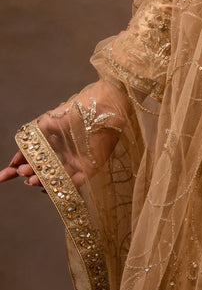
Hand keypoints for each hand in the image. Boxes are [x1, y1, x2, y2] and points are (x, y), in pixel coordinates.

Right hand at [1, 81, 125, 189]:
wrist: (104, 103)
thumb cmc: (78, 108)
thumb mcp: (49, 121)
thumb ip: (33, 137)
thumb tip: (18, 154)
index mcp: (53, 144)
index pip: (32, 159)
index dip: (17, 167)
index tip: (3, 174)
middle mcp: (64, 155)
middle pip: (42, 171)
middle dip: (26, 174)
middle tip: (17, 173)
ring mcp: (77, 162)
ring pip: (55, 177)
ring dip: (40, 180)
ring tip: (27, 178)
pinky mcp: (91, 167)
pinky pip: (75, 182)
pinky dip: (61, 186)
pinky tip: (46, 186)